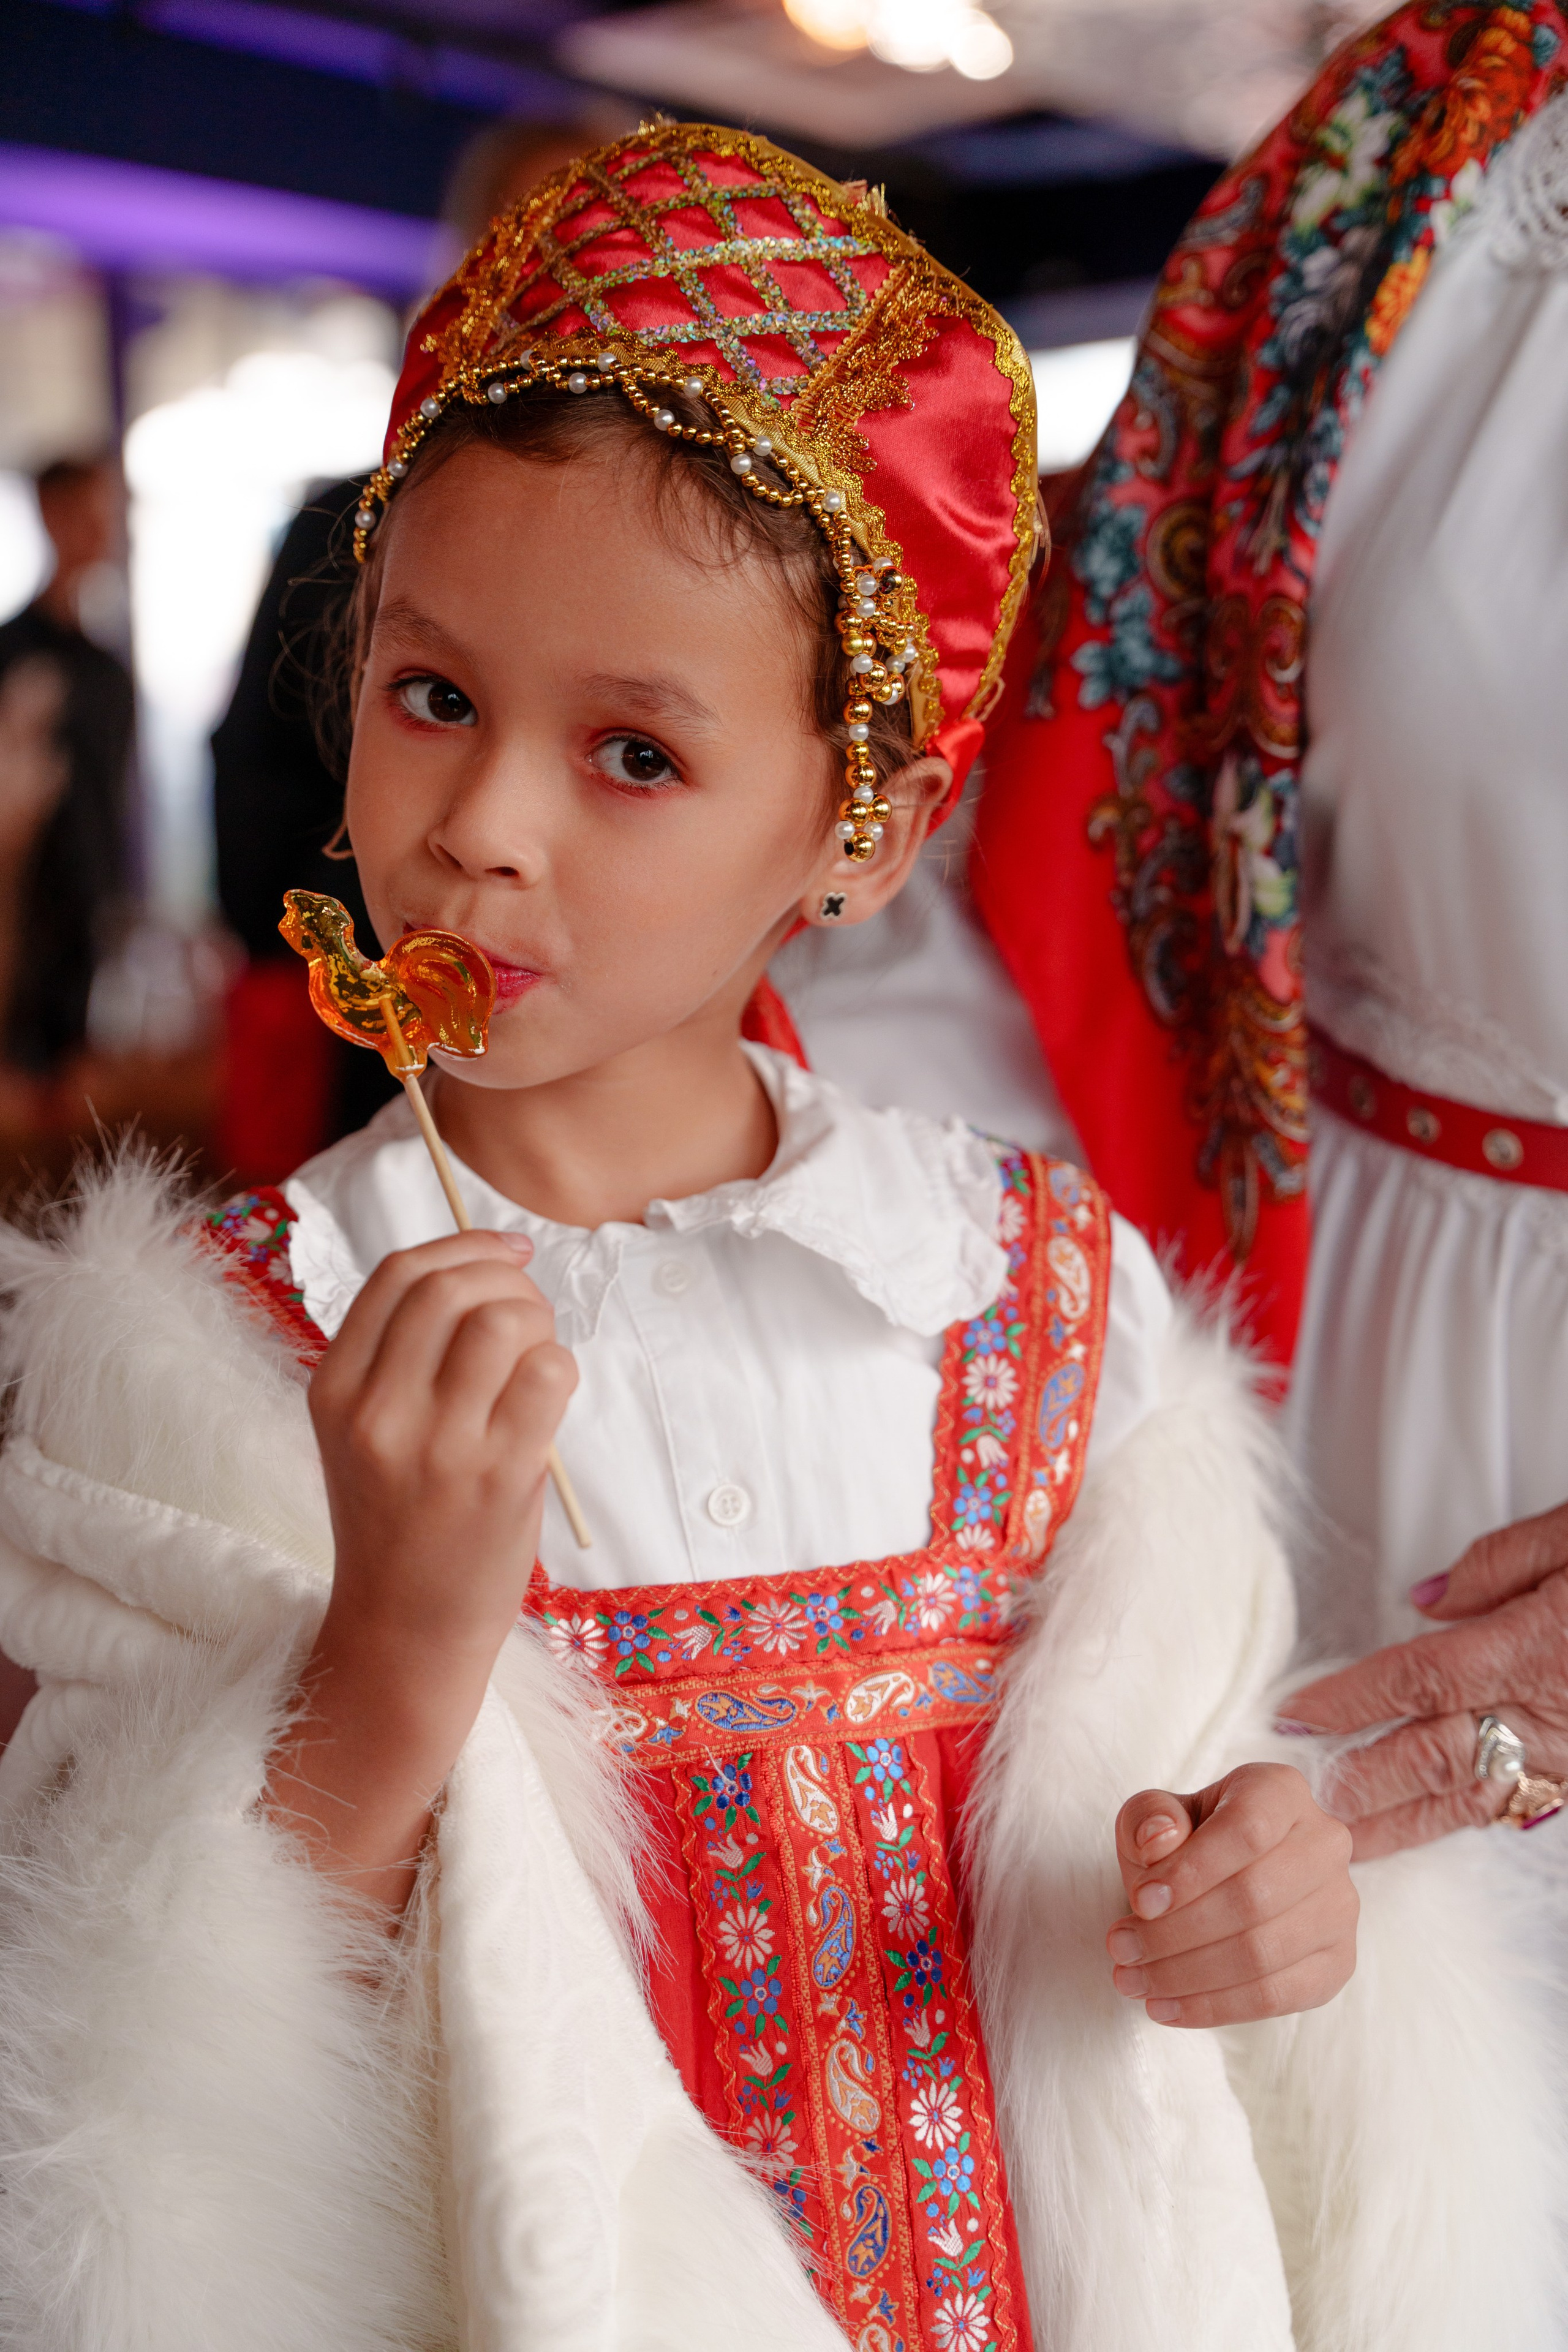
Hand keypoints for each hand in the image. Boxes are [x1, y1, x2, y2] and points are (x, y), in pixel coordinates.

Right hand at [269, 1229, 575, 1912]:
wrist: (402, 1634)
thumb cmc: (400, 1523)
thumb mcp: (366, 1431)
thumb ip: (403, 1356)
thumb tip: (486, 1269)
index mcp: (333, 1389)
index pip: (398, 1275)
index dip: (466, 1246)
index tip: (510, 1252)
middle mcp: (376, 1411)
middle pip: (454, 1287)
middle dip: (510, 1282)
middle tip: (532, 1316)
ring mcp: (437, 1445)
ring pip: (503, 1321)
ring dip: (540, 1325)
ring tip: (539, 1361)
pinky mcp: (498, 1476)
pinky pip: (548, 1374)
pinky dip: (561, 1370)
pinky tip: (550, 1402)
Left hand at [1105, 1763, 1356, 2026]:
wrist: (1220, 1880)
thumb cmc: (1183, 1842)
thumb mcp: (1153, 1817)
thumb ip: (1149, 1819)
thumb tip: (1158, 1842)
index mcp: (1281, 1791)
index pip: (1246, 1830)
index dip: (1191, 1871)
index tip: (1139, 1902)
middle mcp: (1324, 1843)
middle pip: (1254, 1899)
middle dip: (1175, 1932)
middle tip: (1120, 1947)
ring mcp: (1339, 1906)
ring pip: (1264, 1953)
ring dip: (1187, 1976)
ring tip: (1131, 1980)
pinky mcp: (1337, 1962)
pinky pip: (1278, 1996)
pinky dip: (1215, 2008)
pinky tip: (1166, 2007)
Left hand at [1283, 1500, 1567, 1857]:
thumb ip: (1496, 1566)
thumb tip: (1425, 1602)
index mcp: (1534, 1646)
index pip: (1417, 1680)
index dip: (1348, 1702)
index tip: (1293, 1718)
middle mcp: (1553, 1711)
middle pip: (1436, 1756)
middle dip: (1363, 1784)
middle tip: (1299, 1808)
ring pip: (1477, 1796)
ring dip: (1407, 1821)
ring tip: (1347, 1842)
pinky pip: (1524, 1801)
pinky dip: (1470, 1815)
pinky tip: (1432, 1823)